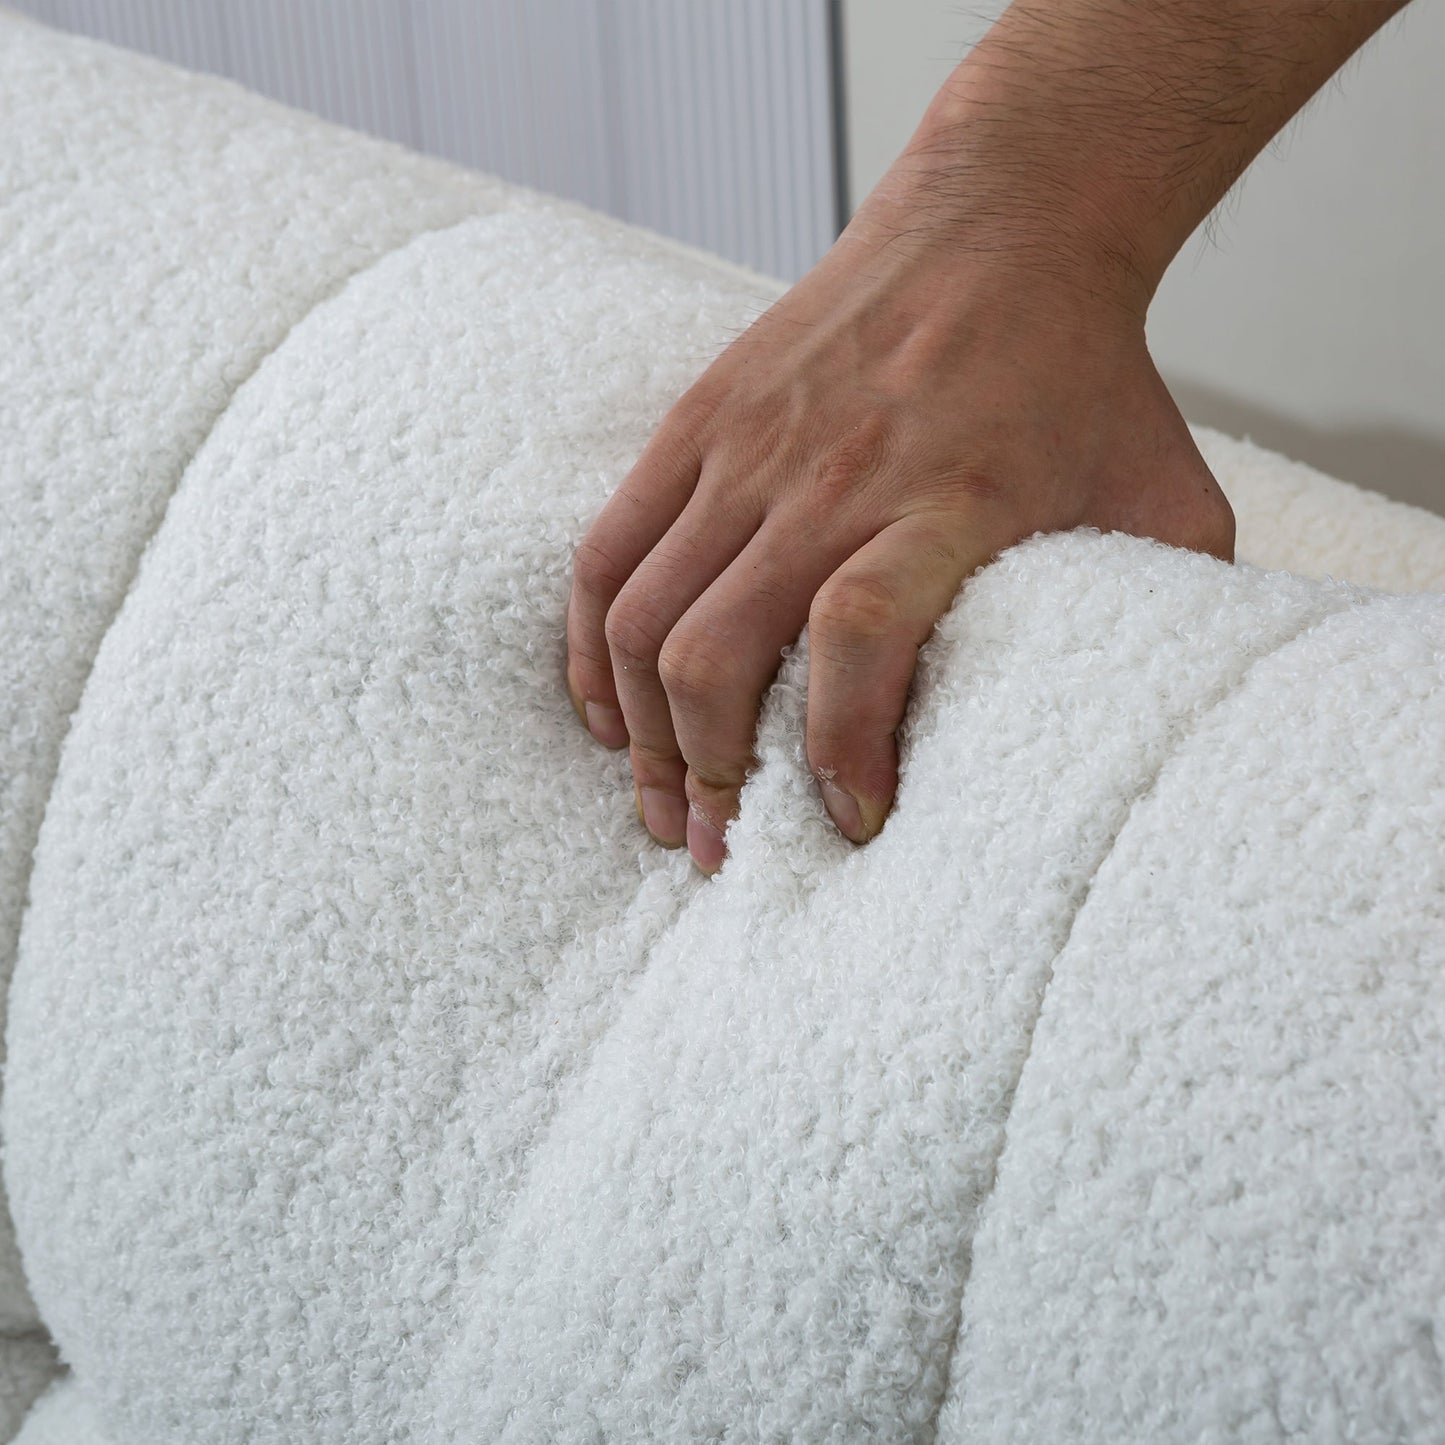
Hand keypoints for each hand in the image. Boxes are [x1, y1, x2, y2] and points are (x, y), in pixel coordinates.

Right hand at [563, 187, 1233, 873]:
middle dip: (709, 779)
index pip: (859, 644)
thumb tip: (1162, 724)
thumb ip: (1165, 611)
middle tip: (722, 846)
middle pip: (715, 654)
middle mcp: (831, 484)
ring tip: (661, 800)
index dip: (841, 755)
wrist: (1001, 227)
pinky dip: (590, 648)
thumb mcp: (1163, 497)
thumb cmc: (1079, 378)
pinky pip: (606, 554)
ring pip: (645, 620)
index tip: (853, 821)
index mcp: (950, 507)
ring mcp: (747, 452)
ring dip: (643, 732)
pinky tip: (606, 711)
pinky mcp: (698, 424)